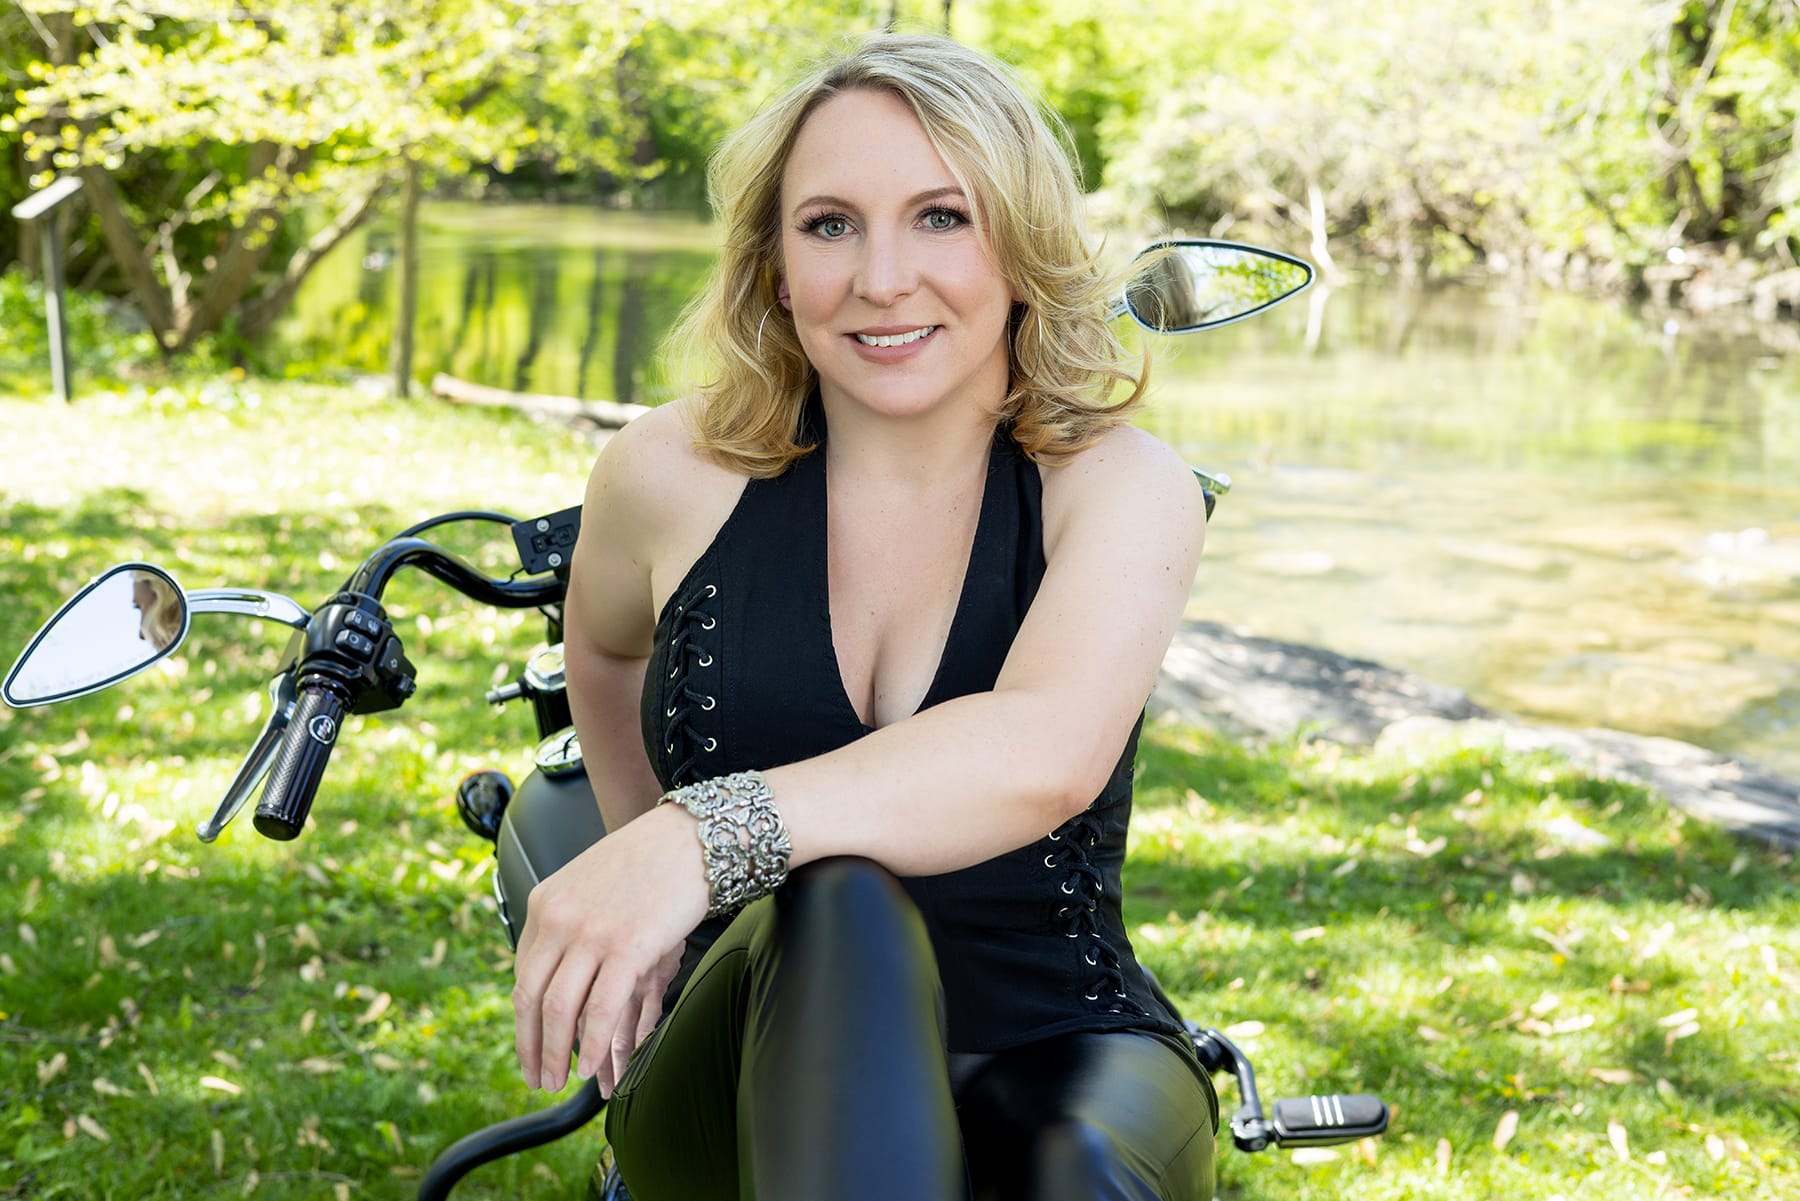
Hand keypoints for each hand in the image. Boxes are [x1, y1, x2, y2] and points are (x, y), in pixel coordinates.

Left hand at [512, 803, 708, 1094]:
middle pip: (530, 996)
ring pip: (559, 1009)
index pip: (523, 973)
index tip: (529, 1043)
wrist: (693, 836)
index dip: (524, 1017)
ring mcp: (591, 933)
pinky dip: (592, 1045)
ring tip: (559, 1081)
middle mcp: (559, 917)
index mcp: (545, 902)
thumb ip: (571, 921)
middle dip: (530, 1046)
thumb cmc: (652, 858)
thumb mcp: (591, 881)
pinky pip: (599, 1009)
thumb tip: (564, 968)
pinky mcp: (627, 947)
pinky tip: (592, 1065)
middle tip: (537, 1077)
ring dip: (555, 1054)